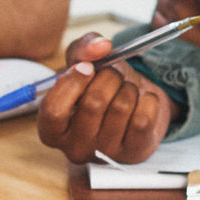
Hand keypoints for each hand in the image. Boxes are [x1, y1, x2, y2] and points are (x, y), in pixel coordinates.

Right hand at [35, 32, 172, 164]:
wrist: (133, 106)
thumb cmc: (101, 88)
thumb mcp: (83, 64)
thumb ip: (83, 48)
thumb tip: (100, 46)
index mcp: (52, 129)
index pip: (53, 110)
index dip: (72, 83)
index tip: (87, 68)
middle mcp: (75, 148)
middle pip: (94, 103)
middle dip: (109, 77)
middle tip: (112, 76)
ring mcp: (104, 154)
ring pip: (121, 107)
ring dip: (128, 88)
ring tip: (126, 90)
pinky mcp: (133, 153)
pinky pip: (143, 117)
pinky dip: (148, 100)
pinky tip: (141, 102)